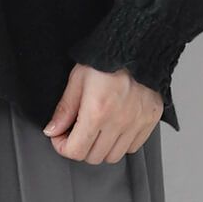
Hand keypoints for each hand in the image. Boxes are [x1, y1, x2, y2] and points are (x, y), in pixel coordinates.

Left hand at [42, 64, 162, 162]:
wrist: (136, 44)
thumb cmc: (105, 58)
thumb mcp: (77, 78)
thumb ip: (65, 108)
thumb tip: (52, 130)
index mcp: (97, 112)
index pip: (76, 151)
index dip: (62, 146)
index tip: (60, 136)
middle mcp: (118, 123)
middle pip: (93, 157)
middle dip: (80, 146)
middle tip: (76, 130)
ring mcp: (136, 124)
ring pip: (113, 156)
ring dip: (101, 147)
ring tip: (96, 128)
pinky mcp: (150, 122)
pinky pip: (133, 147)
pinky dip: (121, 143)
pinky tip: (114, 126)